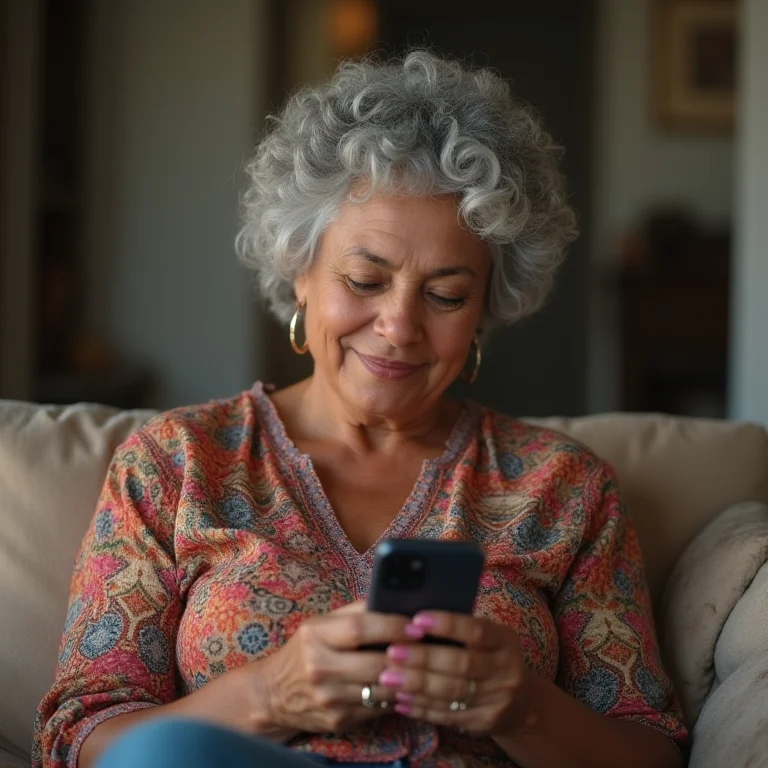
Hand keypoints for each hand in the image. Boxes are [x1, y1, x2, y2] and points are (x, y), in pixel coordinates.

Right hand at [256, 602, 424, 734]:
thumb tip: (396, 599)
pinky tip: (410, 685)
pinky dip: (397, 696)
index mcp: (315, 635)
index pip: (358, 628)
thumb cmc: (306, 650)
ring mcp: (328, 699)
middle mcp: (319, 667)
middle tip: (434, 647)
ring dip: (409, 678)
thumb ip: (356, 612)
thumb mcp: (321, 624)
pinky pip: (378, 707)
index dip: (391, 626)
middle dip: (409, 655)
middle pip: (375, 663)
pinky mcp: (338, 721)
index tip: (417, 625)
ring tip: (429, 666)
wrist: (274, 694)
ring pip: (382, 689)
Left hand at [376, 611, 530, 735]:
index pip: (476, 630)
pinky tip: (399, 699)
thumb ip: (461, 629)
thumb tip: (415, 617)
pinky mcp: (484, 722)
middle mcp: (506, 670)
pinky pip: (448, 715)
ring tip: (388, 676)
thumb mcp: (490, 639)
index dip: (447, 624)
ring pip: (451, 692)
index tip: (416, 619)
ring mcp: (497, 699)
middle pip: (461, 664)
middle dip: (423, 658)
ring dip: (416, 684)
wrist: (522, 702)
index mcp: (505, 641)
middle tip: (391, 651)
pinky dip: (421, 707)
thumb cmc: (492, 657)